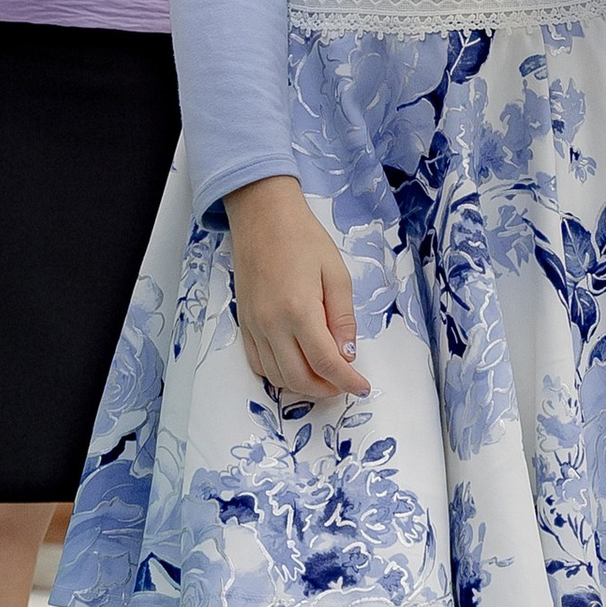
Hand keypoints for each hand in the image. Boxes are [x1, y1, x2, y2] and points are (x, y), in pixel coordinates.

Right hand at [228, 176, 369, 399]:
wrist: (262, 217)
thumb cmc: (303, 239)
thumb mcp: (336, 274)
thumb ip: (343, 318)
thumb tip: (347, 354)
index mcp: (299, 311)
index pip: (326, 362)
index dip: (347, 381)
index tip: (362, 387)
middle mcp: (272, 325)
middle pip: (298, 378)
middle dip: (326, 389)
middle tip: (344, 382)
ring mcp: (254, 326)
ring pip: (276, 377)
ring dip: (302, 385)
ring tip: (324, 375)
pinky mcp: (243, 324)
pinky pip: (258, 363)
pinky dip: (278, 374)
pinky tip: (296, 364)